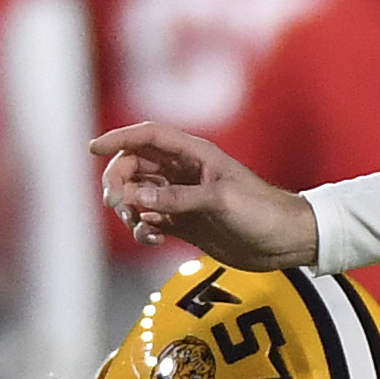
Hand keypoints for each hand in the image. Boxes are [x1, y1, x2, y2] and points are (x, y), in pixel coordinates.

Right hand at [91, 123, 319, 267]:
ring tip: (140, 226)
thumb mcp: (219, 201)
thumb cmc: (263, 211)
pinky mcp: (184, 223)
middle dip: (119, 182)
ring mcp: (182, 198)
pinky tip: (151, 239)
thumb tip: (135, 198)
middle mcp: (184, 173)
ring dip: (129, 209)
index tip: (93, 148)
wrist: (285, 241)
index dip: (119, 138)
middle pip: (135, 166)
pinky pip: (150, 220)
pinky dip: (143, 228)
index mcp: (194, 155)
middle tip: (116, 204)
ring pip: (138, 195)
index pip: (148, 136)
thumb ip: (176, 199)